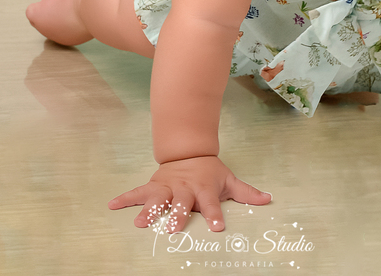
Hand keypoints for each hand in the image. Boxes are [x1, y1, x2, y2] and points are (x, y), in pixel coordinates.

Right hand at [109, 155, 271, 231]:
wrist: (188, 151)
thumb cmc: (210, 171)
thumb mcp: (229, 180)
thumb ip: (247, 193)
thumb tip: (268, 200)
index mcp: (203, 188)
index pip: (211, 203)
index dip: (214, 214)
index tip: (216, 227)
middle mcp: (184, 188)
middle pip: (181, 202)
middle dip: (177, 215)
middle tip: (172, 229)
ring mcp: (167, 186)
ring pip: (158, 198)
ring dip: (150, 210)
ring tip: (141, 223)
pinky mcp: (153, 185)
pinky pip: (137, 192)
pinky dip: (125, 198)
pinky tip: (112, 205)